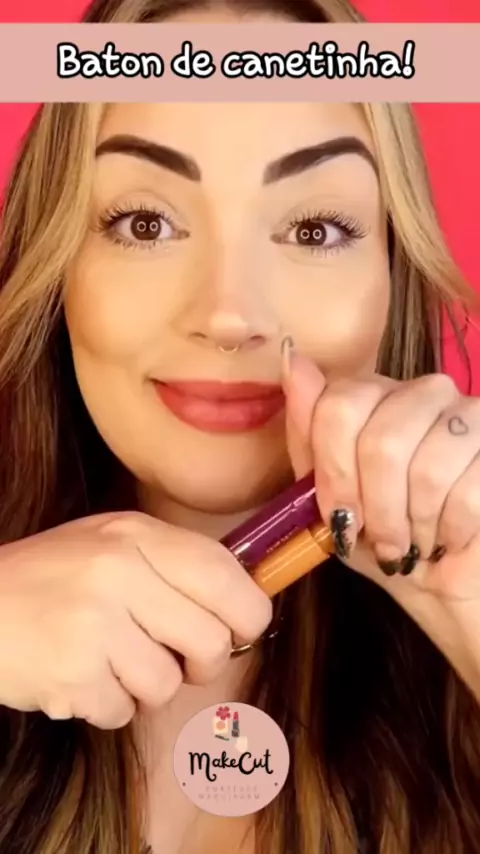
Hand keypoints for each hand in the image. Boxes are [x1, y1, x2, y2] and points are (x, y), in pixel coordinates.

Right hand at [0, 512, 271, 728]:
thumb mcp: (110, 544)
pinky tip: (81, 677)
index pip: (225, 575)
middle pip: (210, 640)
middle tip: (177, 658)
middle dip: (201, 662)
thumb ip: (171, 564)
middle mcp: (119, 572)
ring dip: (145, 686)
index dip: (249, 612)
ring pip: (167, 685)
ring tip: (111, 662)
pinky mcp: (72, 674)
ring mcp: (93, 623)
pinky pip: (124, 712)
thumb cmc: (50, 577)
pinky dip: (107, 706)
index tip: (240, 630)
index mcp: (135, 535)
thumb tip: (243, 602)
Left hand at [283, 347, 479, 701]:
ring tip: (413, 542)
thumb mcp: (328, 497)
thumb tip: (291, 356)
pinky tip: (447, 539)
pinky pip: (464, 492)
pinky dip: (447, 532)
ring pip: (425, 470)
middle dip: (374, 507)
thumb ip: (307, 432)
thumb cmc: (385, 537)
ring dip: (412, 525)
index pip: (338, 405)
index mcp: (376, 395)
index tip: (338, 516)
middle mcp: (425, 392)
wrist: (446, 582)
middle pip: (380, 440)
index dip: (333, 472)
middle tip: (380, 540)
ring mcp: (471, 416)